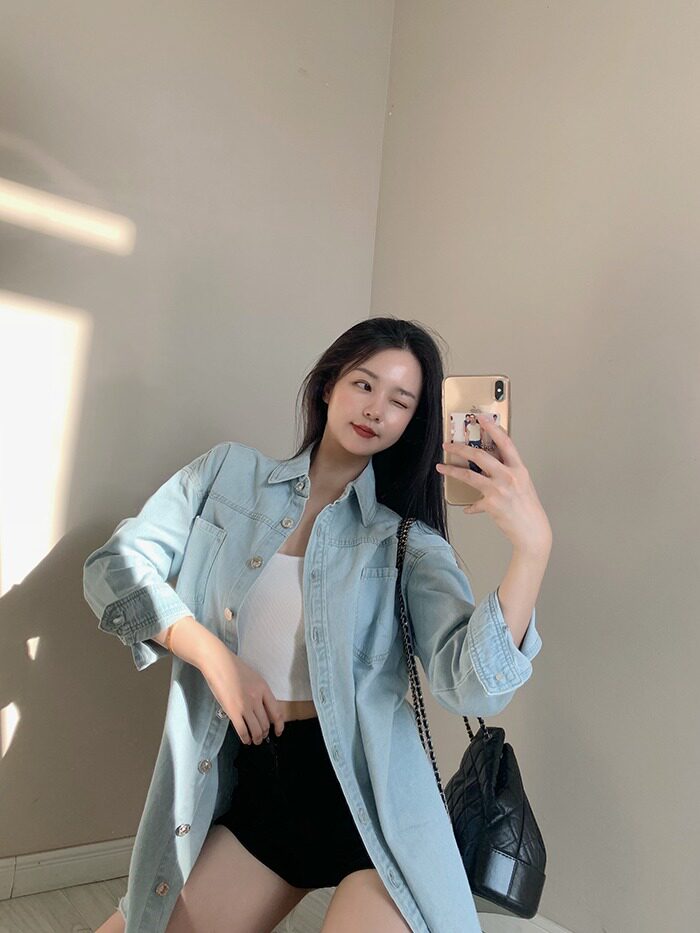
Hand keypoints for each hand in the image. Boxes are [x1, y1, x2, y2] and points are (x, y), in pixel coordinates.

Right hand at [200, 644, 285, 744]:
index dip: (279, 725)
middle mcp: (257, 698)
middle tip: (262, 737)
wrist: (218, 662)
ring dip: (256, 738)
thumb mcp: (252, 677)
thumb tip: (258, 708)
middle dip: (265, 733)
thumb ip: (257, 692)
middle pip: (266, 723)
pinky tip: (245, 740)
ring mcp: (246, 705)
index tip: (278, 732)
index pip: (277, 712)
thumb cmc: (232, 667)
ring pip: (256, 729)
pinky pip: (243, 730)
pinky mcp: (233, 711)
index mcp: (264, 688)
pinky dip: (245, 738)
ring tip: (255, 741)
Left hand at [436, 414, 551, 553]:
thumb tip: (489, 464)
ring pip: (470, 475)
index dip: (492, 428)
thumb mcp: (523, 484)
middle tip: (448, 444)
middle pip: (480, 456)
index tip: (481, 419)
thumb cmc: (529, 509)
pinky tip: (467, 507)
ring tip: (441, 467)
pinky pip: (474, 503)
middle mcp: (509, 476)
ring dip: (453, 470)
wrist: (533, 531)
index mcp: (519, 469)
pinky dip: (471, 506)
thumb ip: (507, 472)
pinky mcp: (491, 504)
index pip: (505, 442)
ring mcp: (499, 490)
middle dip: (461, 448)